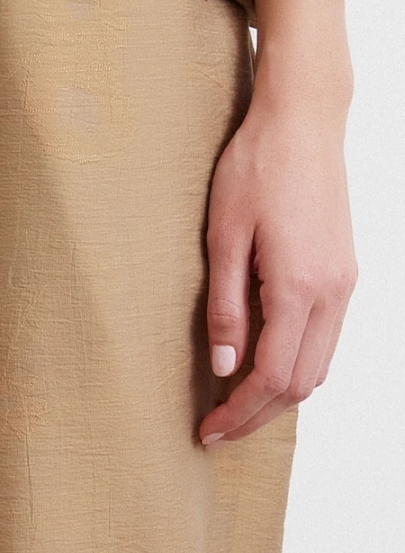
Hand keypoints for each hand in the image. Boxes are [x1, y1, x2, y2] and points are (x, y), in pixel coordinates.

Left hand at [199, 90, 356, 444]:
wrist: (303, 123)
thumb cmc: (255, 169)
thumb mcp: (223, 237)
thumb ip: (226, 306)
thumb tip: (224, 368)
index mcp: (299, 288)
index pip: (271, 375)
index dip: (239, 411)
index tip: (207, 429)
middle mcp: (332, 293)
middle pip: (301, 384)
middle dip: (258, 415)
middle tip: (217, 430)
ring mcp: (344, 284)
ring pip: (319, 366)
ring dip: (279, 395)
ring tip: (236, 406)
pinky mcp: (344, 273)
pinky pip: (326, 340)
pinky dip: (297, 365)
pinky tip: (264, 365)